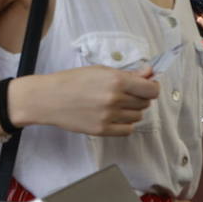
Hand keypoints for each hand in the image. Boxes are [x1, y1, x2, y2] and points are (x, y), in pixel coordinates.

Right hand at [21, 67, 160, 136]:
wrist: (49, 98)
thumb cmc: (73, 81)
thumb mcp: (101, 71)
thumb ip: (128, 74)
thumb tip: (150, 73)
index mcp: (116, 81)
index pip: (151, 90)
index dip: (153, 88)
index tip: (149, 86)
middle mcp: (115, 99)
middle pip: (145, 103)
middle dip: (140, 97)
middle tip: (127, 93)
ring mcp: (109, 117)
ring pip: (137, 117)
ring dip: (132, 111)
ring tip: (116, 104)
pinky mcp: (102, 130)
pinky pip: (127, 130)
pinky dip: (125, 124)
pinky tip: (114, 116)